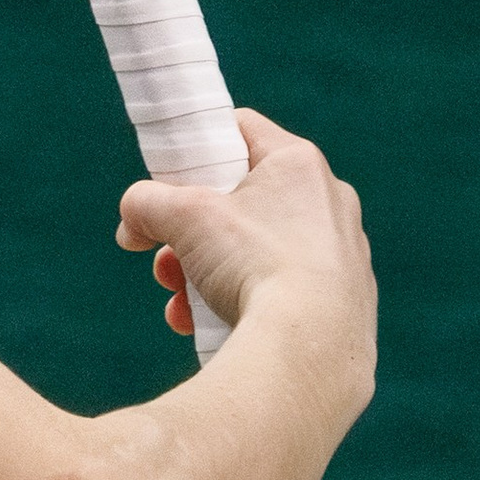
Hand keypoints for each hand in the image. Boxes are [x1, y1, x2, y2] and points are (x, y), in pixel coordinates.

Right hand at [115, 106, 374, 384]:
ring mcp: (343, 257)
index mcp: (299, 164)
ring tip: (180, 304)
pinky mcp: (347, 305)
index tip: (171, 176)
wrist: (311, 350)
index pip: (241, 130)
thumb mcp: (185, 217)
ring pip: (258, 254)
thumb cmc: (256, 264)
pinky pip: (283, 294)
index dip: (199, 145)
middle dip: (193, 234)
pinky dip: (244, 305)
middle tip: (163, 256)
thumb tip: (132, 220)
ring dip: (207, 275)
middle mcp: (330, 203)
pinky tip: (207, 327)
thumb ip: (147, 203)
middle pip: (242, 202)